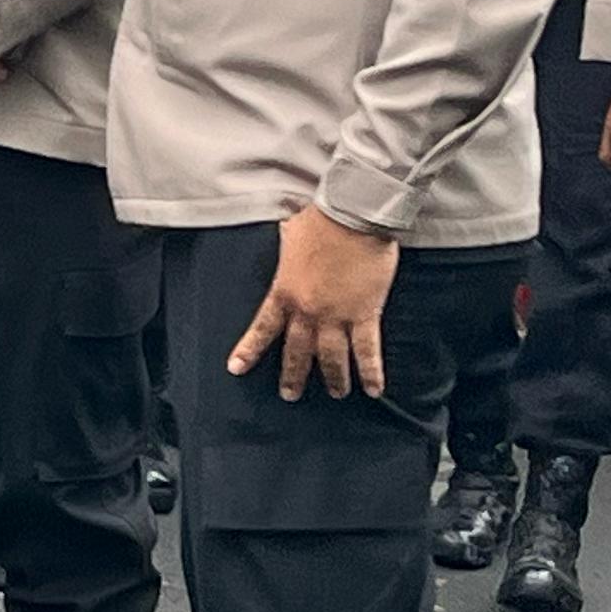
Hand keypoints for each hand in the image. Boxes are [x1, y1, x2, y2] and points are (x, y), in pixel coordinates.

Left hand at [226, 203, 400, 401]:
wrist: (353, 216)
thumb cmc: (321, 220)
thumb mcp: (290, 234)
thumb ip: (286, 247)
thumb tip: (286, 236)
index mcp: (285, 292)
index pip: (263, 328)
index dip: (249, 350)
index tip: (237, 368)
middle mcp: (308, 311)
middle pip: (297, 352)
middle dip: (293, 376)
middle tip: (289, 395)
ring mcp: (337, 316)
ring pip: (332, 358)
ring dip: (333, 380)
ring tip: (335, 393)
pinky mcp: (365, 315)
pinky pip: (367, 351)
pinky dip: (371, 372)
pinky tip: (373, 389)